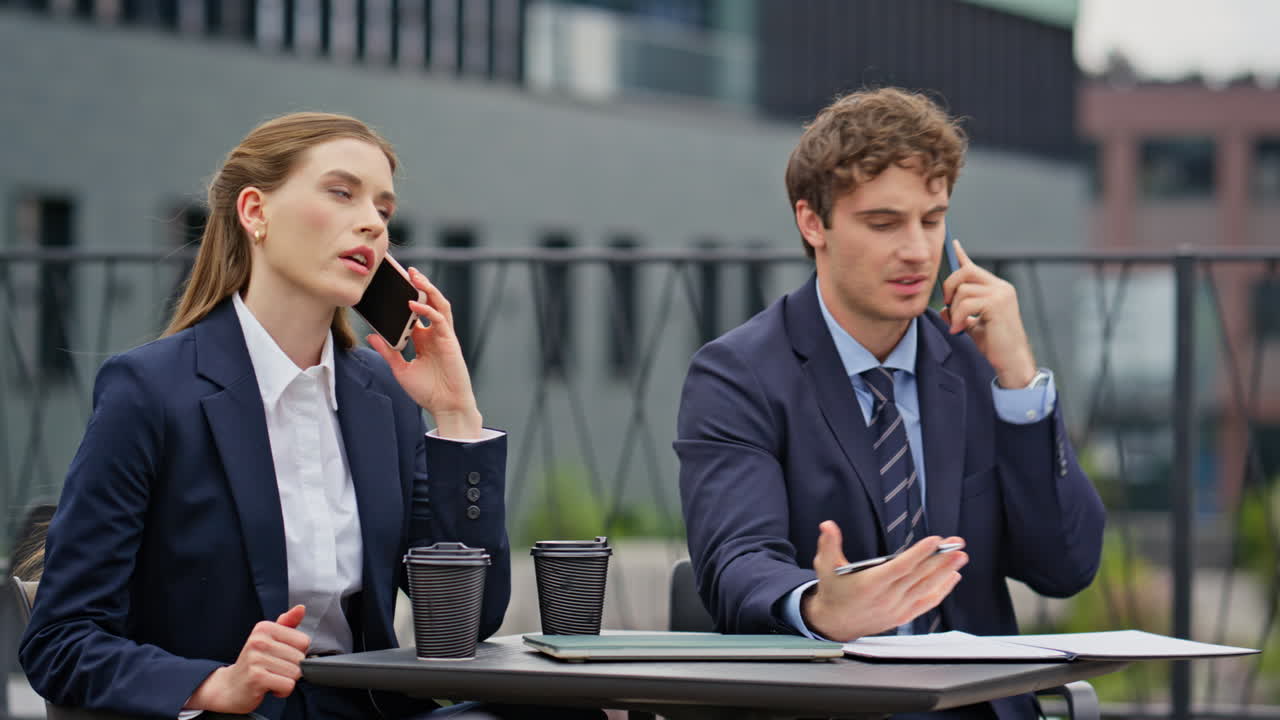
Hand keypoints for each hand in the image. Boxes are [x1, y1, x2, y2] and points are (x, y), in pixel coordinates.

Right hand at [186, 605, 310, 713]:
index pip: (303, 641)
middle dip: (292, 669)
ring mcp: (256, 659)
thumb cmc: (255, 663)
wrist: (230, 687)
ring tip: (271, 677)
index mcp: (264, 628)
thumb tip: (301, 608)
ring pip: (295, 673)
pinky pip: (287, 685)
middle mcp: (259, 641)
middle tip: (274, 670)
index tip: (280, 656)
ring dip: (287, 680)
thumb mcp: (270, 640)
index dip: (297, 653)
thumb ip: (287, 624)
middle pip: (300, 658)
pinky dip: (282, 691)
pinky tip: (268, 687)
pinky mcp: (256, 678)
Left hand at [368, 267, 483, 437]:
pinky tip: (414, 305)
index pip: (416, 312)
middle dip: (421, 286)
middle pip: (430, 303)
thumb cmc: (427, 391)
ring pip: (439, 305)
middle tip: (408, 272)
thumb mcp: (400, 369)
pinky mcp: (449, 341)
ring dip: (428, 290)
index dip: (408, 298)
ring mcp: (444, 336)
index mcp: (424, 340)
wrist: (445, 407)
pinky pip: (439, 319)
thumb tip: (372, 336)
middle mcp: (435, 334)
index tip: (396, 286)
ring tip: (415, 277)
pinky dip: (427, 310)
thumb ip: (388, 351)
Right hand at [800, 521, 966, 641]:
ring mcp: (897, 609)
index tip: (935, 540)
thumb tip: (827, 525)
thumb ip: (829, 544)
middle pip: (919, 576)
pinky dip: (942, 590)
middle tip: (958, 544)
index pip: (901, 567)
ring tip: (961, 557)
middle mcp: (887, 598)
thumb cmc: (833, 591)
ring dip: (945, 572)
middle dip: (940, 559)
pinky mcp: (902, 616)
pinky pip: (926, 602)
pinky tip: (953, 577)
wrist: (835, 624)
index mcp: (870, 584)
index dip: (920, 553)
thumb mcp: (825, 567)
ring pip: (926, 588)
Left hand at [940, 239, 1036, 387]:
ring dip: (954, 310)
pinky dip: (959, 318)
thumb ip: (960, 313)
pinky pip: (966, 304)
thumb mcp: (973, 325)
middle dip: (949, 287)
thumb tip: (942, 309)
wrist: (1011, 360)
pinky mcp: (997, 304)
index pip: (974, 268)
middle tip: (948, 307)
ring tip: (958, 326)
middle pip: (965, 272)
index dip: (961, 256)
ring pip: (962, 290)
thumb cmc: (994, 344)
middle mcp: (1000, 287)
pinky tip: (960, 330)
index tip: (953, 243)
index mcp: (996, 289)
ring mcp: (1000, 294)